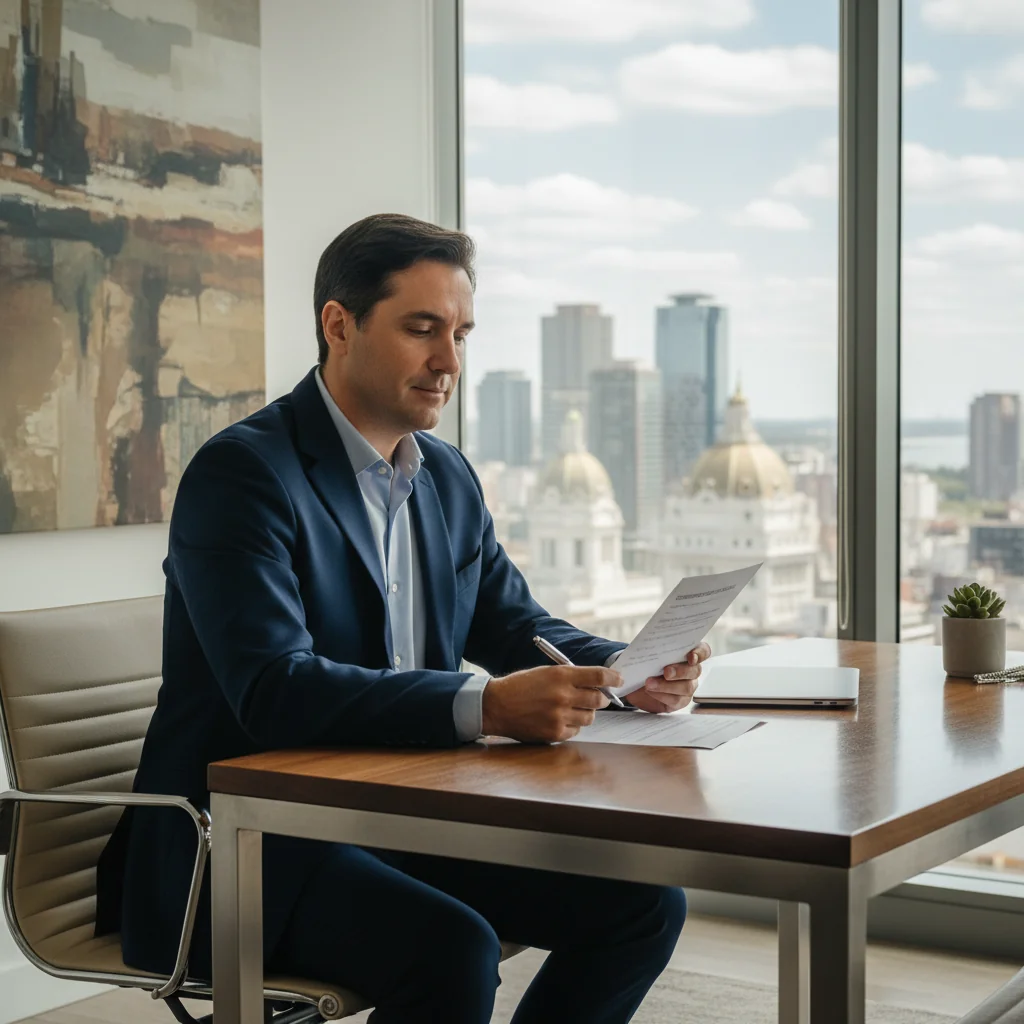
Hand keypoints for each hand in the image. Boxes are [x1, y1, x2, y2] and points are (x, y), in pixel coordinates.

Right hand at [481, 665, 617, 742]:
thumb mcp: (546, 672)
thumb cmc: (521, 686)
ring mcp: (559, 716)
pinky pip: (576, 731)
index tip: (618, 680)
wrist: (496, 705)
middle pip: (598, 699)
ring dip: (585, 713)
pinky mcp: (554, 733)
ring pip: (590, 717)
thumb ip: (571, 677)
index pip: (598, 675)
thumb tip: (597, 683)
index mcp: (561, 675)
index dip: (613, 678)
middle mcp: (562, 695)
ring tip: (571, 709)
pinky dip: (572, 726)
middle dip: (600, 698)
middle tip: (595, 697)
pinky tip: (559, 720)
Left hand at [625, 643, 711, 713]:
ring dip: (666, 685)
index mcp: (687, 654)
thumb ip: (654, 648)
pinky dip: (662, 695)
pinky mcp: (680, 700)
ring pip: (687, 687)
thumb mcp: (647, 653)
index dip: (700, 653)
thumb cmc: (645, 664)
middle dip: (680, 671)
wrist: (634, 683)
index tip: (691, 657)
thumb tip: (651, 645)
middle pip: (695, 670)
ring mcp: (687, 686)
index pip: (703, 651)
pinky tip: (651, 691)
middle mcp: (691, 670)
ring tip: (649, 683)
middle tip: (666, 672)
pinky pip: (676, 700)